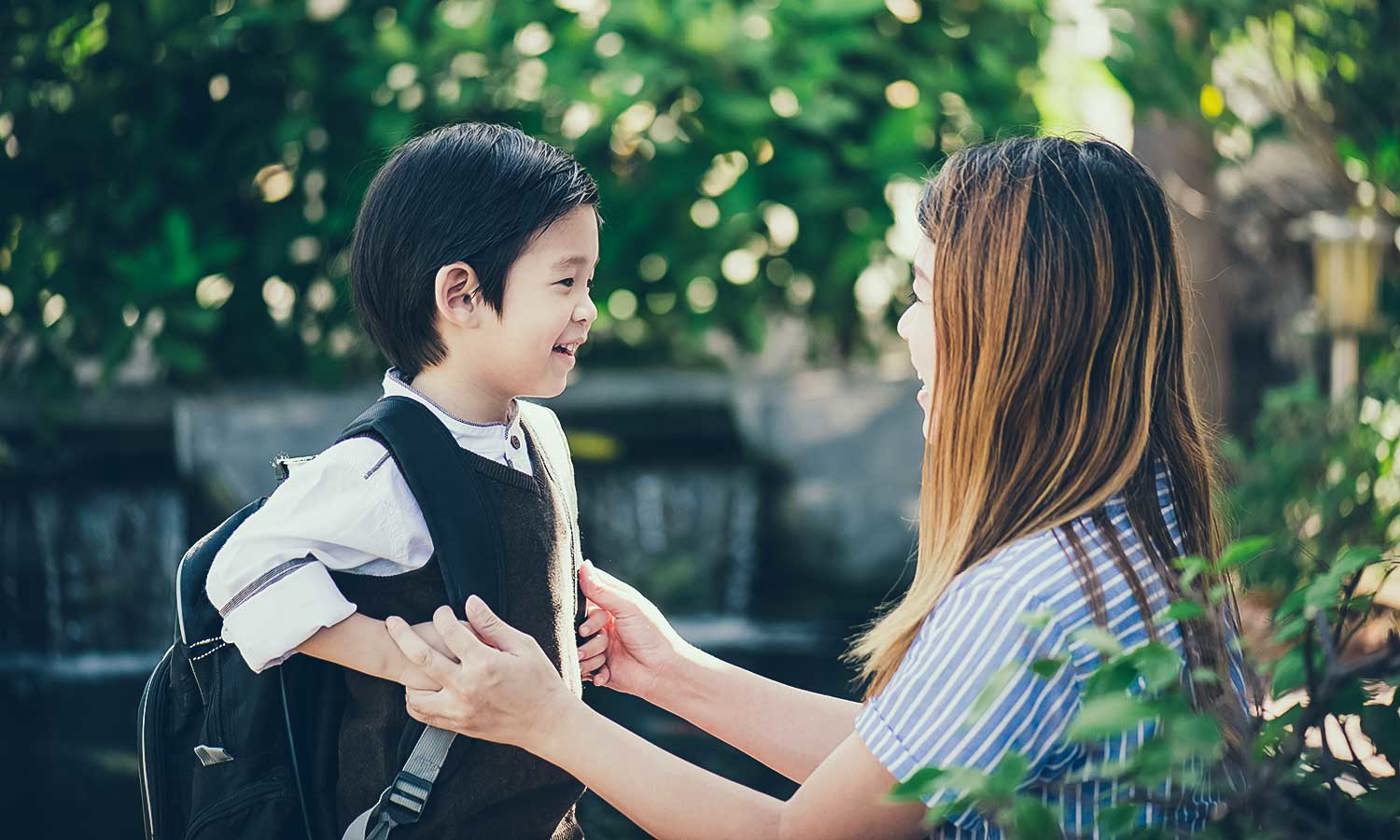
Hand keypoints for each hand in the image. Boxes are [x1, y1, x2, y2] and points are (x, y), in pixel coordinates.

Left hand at [385, 597, 576, 751]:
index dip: (443, 616)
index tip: (444, 611)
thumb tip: (470, 602)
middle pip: (420, 657)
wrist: (546, 723)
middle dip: (402, 635)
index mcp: (484, 664)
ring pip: (414, 694)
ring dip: (409, 676)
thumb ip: (492, 625)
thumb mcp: (522, 646)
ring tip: (413, 663)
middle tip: (392, 622)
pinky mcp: (458, 726)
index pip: (450, 631)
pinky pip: (423, 715)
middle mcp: (466, 688)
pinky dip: (417, 701)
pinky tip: (423, 688)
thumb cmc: (539, 681)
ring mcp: (459, 710)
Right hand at [575, 560, 691, 701]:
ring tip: (605, 657)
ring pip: (578, 647)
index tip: (583, 607)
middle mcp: (603, 623)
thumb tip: (584, 565)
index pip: (585, 593)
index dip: (578, 599)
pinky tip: (606, 672)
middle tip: (589, 634)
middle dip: (585, 631)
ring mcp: (600, 645)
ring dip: (590, 653)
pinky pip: (582, 668)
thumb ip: (602, 590)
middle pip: (578, 623)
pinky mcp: (599, 667)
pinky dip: (592, 670)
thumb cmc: (652, 634)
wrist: (663, 671)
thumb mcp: (628, 607)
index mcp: (611, 604)